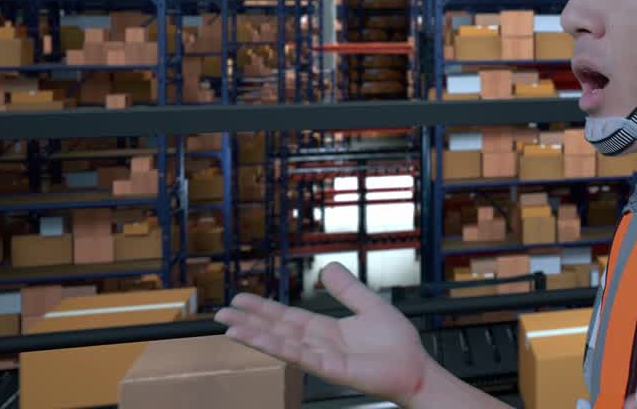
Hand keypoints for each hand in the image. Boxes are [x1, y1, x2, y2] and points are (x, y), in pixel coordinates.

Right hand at [214, 262, 433, 406]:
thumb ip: (347, 288)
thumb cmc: (396, 343)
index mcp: (326, 330)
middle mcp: (319, 344)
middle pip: (278, 330)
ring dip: (256, 336)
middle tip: (220, 314)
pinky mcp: (332, 370)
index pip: (287, 318)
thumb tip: (328, 266)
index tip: (240, 299)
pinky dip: (279, 348)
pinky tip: (260, 341)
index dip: (264, 309)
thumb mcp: (368, 306)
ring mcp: (322, 358)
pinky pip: (301, 357)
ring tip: (230, 329)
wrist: (415, 367)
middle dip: (250, 322)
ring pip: (283, 344)